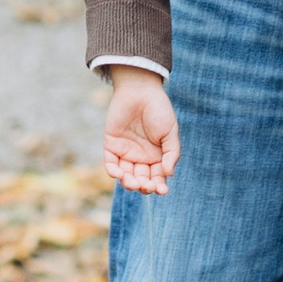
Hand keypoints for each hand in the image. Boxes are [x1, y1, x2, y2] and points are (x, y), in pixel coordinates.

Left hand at [103, 68, 180, 196]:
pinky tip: (120, 174)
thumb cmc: (159, 110)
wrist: (140, 90)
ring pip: (125, 176)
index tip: (162, 190)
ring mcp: (125, 152)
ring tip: (134, 183)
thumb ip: (171, 153)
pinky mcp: (111, 145)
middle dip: (144, 187)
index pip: (157, 177)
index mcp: (156, 156)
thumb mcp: (170, 132)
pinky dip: (114, 172)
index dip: (159, 186)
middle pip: (141, 180)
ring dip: (129, 183)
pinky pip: (111, 164)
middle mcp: (141, 157)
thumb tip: (168, 174)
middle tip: (146, 186)